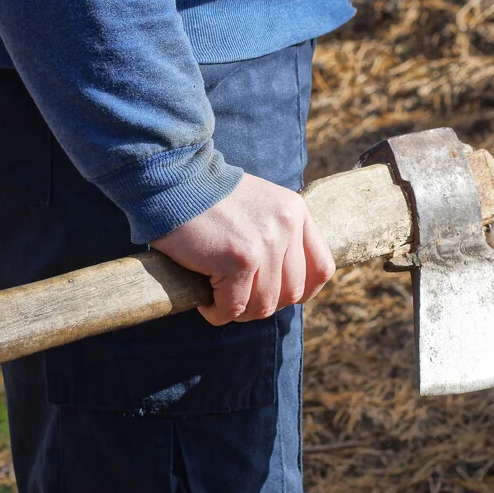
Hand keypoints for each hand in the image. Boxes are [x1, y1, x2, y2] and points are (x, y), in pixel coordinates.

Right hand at [151, 173, 334, 325]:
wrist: (172, 180)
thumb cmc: (208, 198)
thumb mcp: (259, 206)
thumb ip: (278, 235)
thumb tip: (282, 284)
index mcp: (295, 212)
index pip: (321, 268)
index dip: (301, 291)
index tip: (276, 295)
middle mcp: (286, 227)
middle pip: (291, 293)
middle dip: (263, 304)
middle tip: (236, 298)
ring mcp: (264, 244)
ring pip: (263, 305)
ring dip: (239, 311)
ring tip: (219, 299)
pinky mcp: (238, 260)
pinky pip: (234, 307)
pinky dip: (218, 312)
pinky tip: (206, 303)